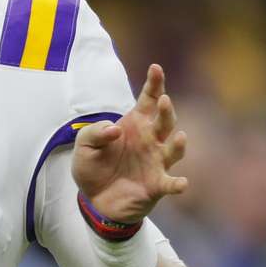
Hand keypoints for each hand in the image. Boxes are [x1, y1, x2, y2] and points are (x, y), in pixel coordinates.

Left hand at [72, 64, 187, 223]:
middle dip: (167, 111)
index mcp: (135, 124)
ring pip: (173, 149)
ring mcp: (156, 162)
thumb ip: (94, 133)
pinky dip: (177, 183)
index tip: (155, 68)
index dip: (154, 84)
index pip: (148, 100)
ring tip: (178, 136)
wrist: (94, 198)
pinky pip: (170, 183)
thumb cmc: (93, 166)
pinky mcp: (157, 185)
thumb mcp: (83, 145)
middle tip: (164, 101)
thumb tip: (116, 130)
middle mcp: (151, 140)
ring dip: (178, 144)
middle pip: (165, 121)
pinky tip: (181, 183)